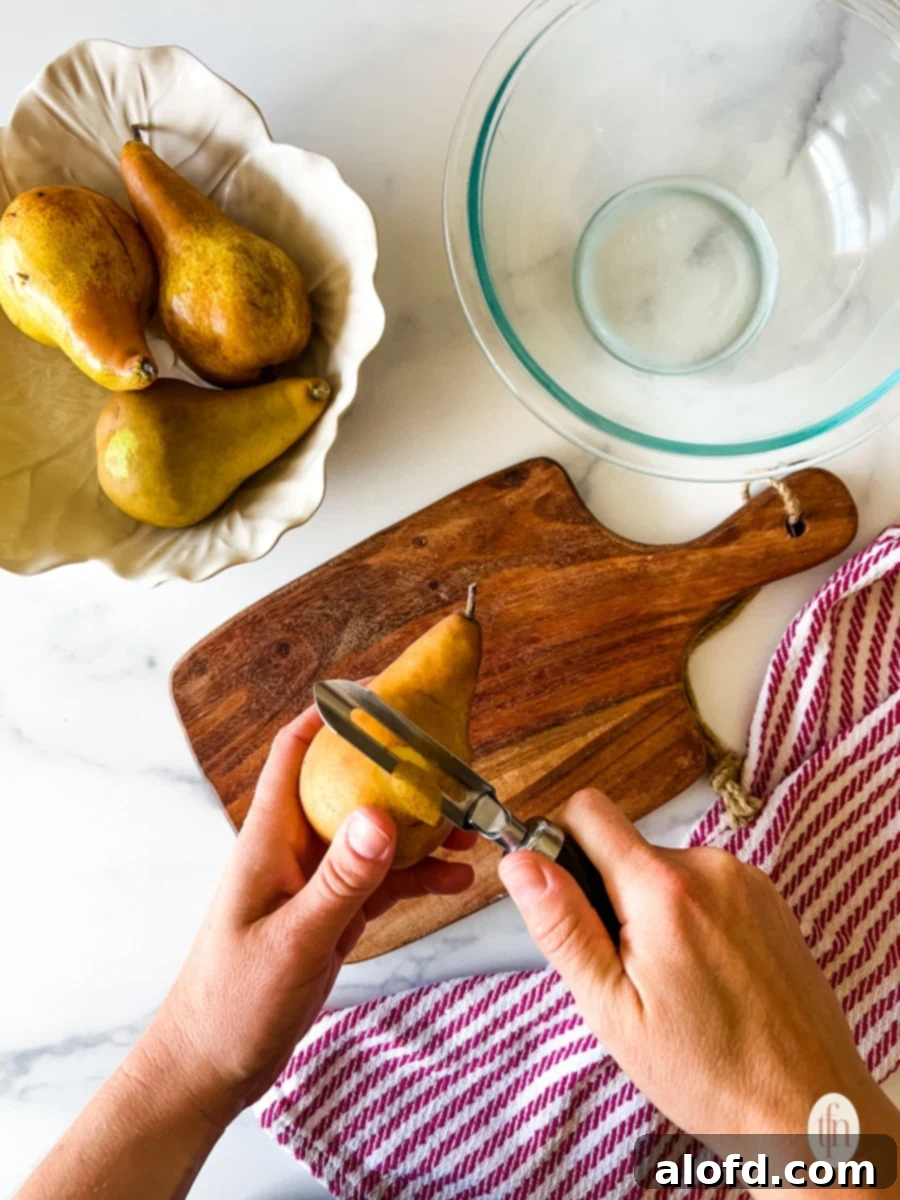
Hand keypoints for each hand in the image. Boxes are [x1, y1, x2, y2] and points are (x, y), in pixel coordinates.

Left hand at [135, 702, 475, 1127]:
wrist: (211, 1065)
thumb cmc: (232, 1001)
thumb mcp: (293, 940)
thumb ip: (339, 880)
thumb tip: (382, 816)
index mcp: (271, 838)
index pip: (297, 751)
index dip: (333, 714)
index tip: (384, 691)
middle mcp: (295, 849)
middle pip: (349, 787)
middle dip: (400, 771)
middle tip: (453, 762)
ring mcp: (315, 882)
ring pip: (375, 836)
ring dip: (420, 829)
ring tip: (470, 829)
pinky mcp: (331, 915)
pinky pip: (381, 881)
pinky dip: (416, 876)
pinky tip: (454, 879)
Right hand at [500, 788, 893, 1140]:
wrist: (808, 1106)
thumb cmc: (710, 1073)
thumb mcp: (612, 1010)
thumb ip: (563, 926)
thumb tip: (520, 862)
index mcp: (664, 890)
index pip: (588, 810)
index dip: (560, 844)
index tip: (565, 898)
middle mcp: (710, 868)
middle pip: (625, 848)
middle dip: (611, 898)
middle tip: (628, 973)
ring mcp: (746, 879)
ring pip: (663, 870)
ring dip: (652, 911)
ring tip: (673, 983)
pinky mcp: (768, 897)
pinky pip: (703, 885)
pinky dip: (691, 918)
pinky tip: (705, 976)